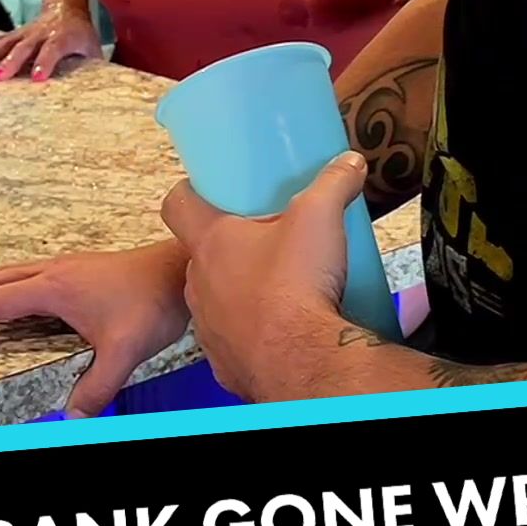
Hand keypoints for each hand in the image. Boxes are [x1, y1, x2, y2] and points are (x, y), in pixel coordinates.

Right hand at [0, 3, 102, 81]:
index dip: (46, 62)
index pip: (54, 50)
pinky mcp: (9, 35)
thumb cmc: (82, 36)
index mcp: (63, 37)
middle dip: (8, 63)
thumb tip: (104, 94)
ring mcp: (20, 33)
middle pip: (21, 48)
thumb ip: (96, 69)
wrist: (66, 5)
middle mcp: (38, 33)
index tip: (38, 79)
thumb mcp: (94, 49)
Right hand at [0, 240, 190, 417]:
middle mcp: (50, 272)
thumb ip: (97, 387)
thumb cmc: (154, 302)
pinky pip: (19, 278)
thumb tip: (71, 419)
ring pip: (0, 277)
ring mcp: (61, 269)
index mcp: (53, 288)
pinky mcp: (73, 272)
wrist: (181, 268)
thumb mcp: (124, 351)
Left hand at [161, 152, 367, 402]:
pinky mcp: (223, 362)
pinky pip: (232, 340)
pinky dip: (252, 334)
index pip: (178, 205)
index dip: (190, 194)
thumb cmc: (296, 286)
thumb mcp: (320, 218)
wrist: (299, 361)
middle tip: (267, 242)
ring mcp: (208, 326)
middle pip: (203, 255)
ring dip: (239, 293)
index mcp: (212, 242)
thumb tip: (349, 163)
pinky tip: (281, 330)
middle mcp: (199, 283)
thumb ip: (333, 184)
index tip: (210, 193)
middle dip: (231, 248)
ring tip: (279, 289)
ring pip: (216, 299)